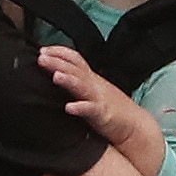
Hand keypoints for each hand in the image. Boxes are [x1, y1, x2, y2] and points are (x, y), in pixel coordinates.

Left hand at [38, 45, 162, 159]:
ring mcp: (99, 98)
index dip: (58, 52)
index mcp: (91, 78)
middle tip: (41, 57)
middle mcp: (94, 84)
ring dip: (68, 80)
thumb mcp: (92, 90)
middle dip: (57, 61)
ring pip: (82, 85)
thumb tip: (56, 75)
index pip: (75, 58)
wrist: (135, 125)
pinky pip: (91, 109)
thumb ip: (77, 82)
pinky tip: (69, 107)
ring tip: (56, 76)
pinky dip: (80, 107)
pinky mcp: (103, 114)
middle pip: (75, 68)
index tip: (41, 50)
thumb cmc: (111, 109)